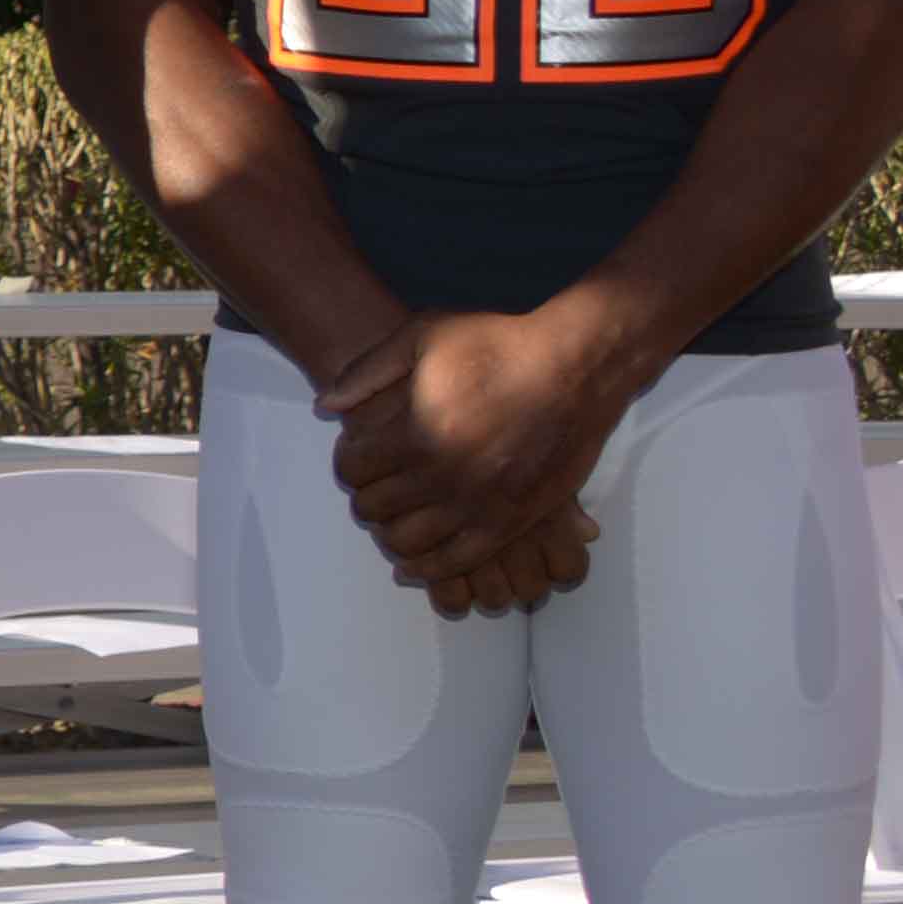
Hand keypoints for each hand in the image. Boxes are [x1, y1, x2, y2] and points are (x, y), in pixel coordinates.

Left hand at [322, 309, 634, 616]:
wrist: (577, 366)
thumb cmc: (499, 344)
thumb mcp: (425, 336)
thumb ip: (368, 371)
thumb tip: (325, 406)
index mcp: (416, 432)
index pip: (352, 469)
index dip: (348, 462)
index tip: (360, 455)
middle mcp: (443, 475)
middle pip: (374, 509)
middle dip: (367, 496)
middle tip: (377, 486)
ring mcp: (478, 503)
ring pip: (408, 542)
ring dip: (392, 532)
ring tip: (398, 515)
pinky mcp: (509, 522)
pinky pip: (456, 561)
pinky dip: (429, 567)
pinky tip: (417, 561)